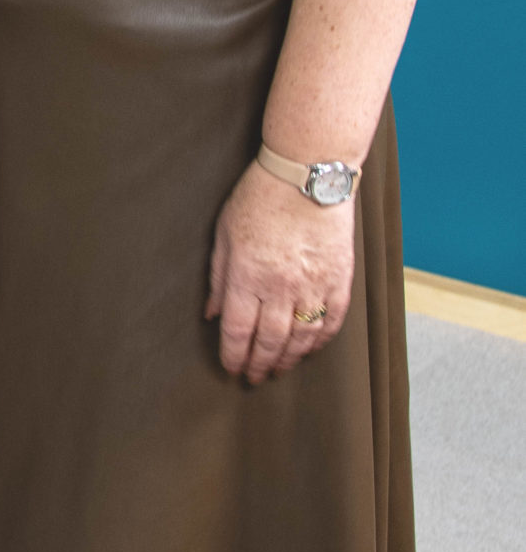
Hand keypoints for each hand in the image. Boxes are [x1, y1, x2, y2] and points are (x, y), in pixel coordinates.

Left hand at [206, 158, 354, 383]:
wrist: (307, 174)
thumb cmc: (259, 199)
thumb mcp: (224, 235)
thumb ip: (219, 279)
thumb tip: (211, 314)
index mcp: (248, 277)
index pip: (239, 332)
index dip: (234, 356)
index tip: (231, 368)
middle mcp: (281, 287)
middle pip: (270, 341)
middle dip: (259, 364)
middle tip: (254, 377)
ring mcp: (314, 285)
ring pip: (302, 338)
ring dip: (289, 359)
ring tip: (279, 368)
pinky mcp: (339, 279)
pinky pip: (332, 320)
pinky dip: (321, 340)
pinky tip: (310, 349)